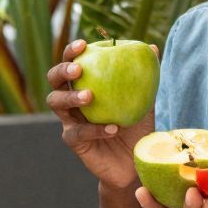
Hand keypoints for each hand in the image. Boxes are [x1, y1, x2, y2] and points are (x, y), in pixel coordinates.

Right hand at [47, 40, 156, 192]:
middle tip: (79, 69)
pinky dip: (94, 129)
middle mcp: (73, 101)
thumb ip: (144, 77)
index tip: (83, 44)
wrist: (135, 163)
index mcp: (85, 85)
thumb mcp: (144, 101)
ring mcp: (70, 121)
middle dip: (62, 70)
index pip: (72, 63)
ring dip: (70, 97)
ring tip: (89, 97)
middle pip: (54, 80)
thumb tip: (153, 47)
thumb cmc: (137, 129)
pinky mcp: (74, 142)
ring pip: (56, 103)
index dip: (72, 52)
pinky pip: (77, 132)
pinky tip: (113, 128)